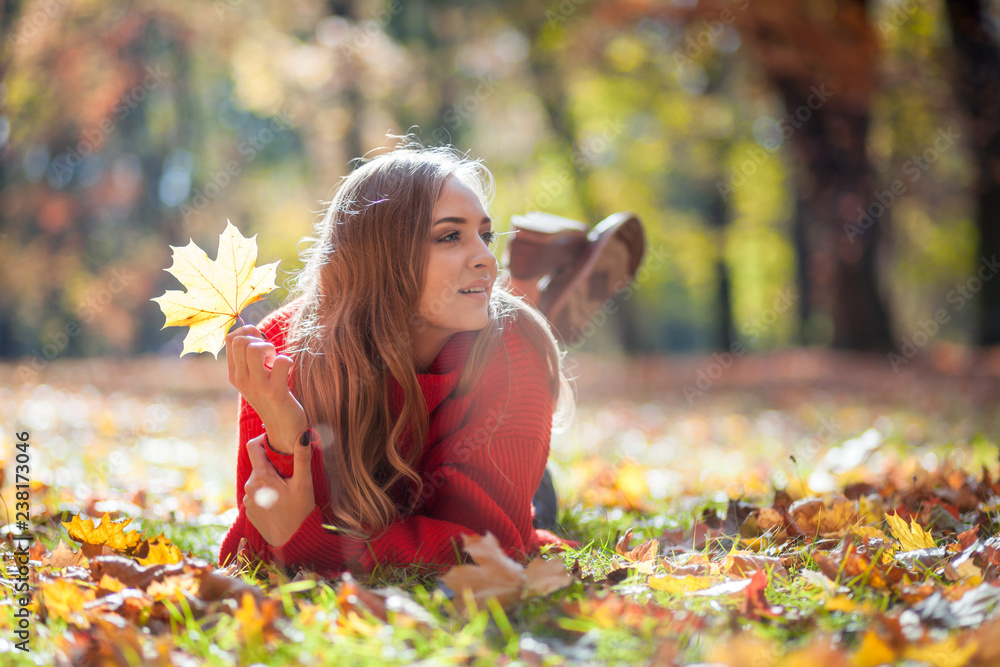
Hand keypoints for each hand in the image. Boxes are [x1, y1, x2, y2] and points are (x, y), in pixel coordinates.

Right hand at [225, 324, 307, 452]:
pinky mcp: (275, 392)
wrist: (283, 428)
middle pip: (240, 341)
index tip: (260, 344)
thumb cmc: (272, 395)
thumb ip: (249, 355)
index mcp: (234, 374)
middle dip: (259, 340)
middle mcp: (241, 380)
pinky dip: (287, 361)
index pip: (230, 339)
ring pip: (255, 349)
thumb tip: (249, 329)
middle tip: (269, 356)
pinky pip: (281, 362)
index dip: (248, 333)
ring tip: (275, 362)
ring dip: (270, 349)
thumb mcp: (254, 376)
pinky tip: (287, 371)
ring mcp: (257, 386)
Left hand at [243, 433, 316, 547]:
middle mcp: (249, 486)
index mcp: (261, 476)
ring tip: (286, 489)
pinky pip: (256, 494)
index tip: (277, 444)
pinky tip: (279, 502)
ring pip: (257, 480)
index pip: (253, 447)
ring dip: (269, 480)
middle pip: (258, 464)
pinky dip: (266, 493)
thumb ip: (302, 457)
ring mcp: (247, 500)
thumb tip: (303, 434)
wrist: (291, 541)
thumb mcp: (303, 483)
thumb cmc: (299, 512)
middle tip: (290, 471)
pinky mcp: (249, 511)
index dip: (264, 440)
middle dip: (272, 464)